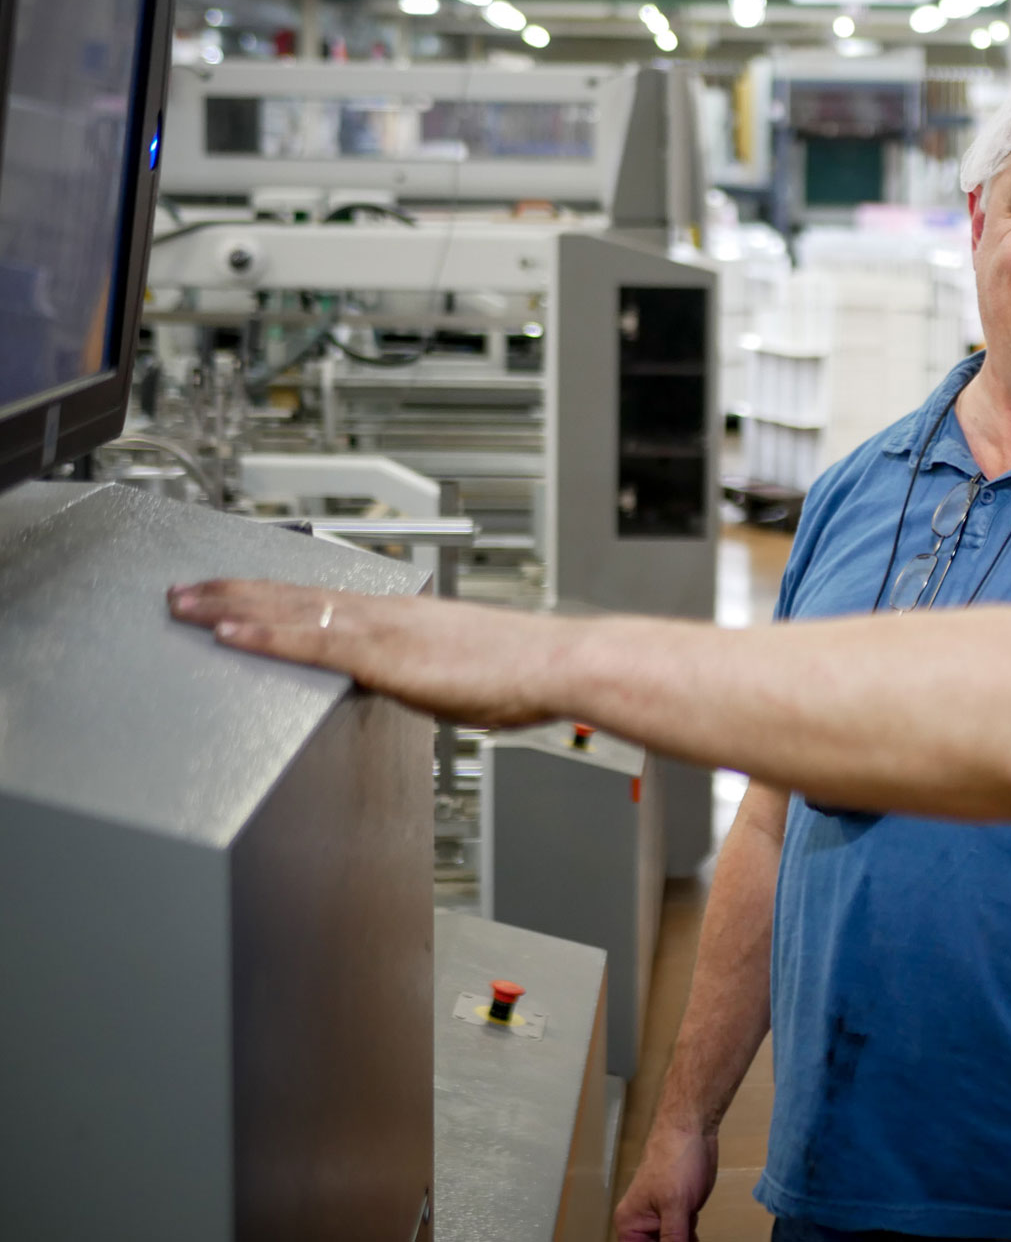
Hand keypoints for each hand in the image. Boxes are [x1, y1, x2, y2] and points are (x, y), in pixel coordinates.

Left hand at [167, 579, 570, 728]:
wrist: (560, 663)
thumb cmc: (529, 673)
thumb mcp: (463, 672)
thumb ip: (425, 676)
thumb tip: (415, 687)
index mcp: (407, 617)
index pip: (325, 599)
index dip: (273, 595)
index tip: (235, 593)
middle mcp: (389, 613)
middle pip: (296, 595)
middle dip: (235, 592)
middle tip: (184, 589)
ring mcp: (385, 630)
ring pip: (292, 610)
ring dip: (233, 605)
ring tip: (187, 604)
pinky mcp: (386, 655)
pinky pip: (312, 643)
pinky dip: (267, 635)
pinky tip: (230, 632)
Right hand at [612, 1123, 718, 1241]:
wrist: (692, 1129)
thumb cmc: (675, 1161)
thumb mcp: (675, 1206)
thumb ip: (673, 1239)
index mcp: (630, 1225)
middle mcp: (642, 1224)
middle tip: (688, 1238)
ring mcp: (662, 1218)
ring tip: (693, 1232)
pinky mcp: (680, 1211)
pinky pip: (683, 1236)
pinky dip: (692, 1239)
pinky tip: (698, 1237)